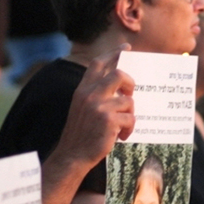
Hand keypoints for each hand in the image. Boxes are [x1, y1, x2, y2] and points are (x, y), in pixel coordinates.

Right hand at [55, 46, 135, 167]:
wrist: (73, 155)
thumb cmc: (81, 134)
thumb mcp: (82, 108)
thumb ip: (96, 95)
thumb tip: (120, 89)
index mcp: (82, 90)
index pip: (98, 64)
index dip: (113, 53)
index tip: (125, 48)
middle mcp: (90, 95)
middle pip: (119, 74)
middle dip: (130, 83)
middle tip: (130, 94)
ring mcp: (99, 107)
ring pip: (128, 101)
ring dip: (129, 114)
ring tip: (122, 126)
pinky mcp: (109, 120)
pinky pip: (130, 118)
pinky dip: (129, 129)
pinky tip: (122, 136)